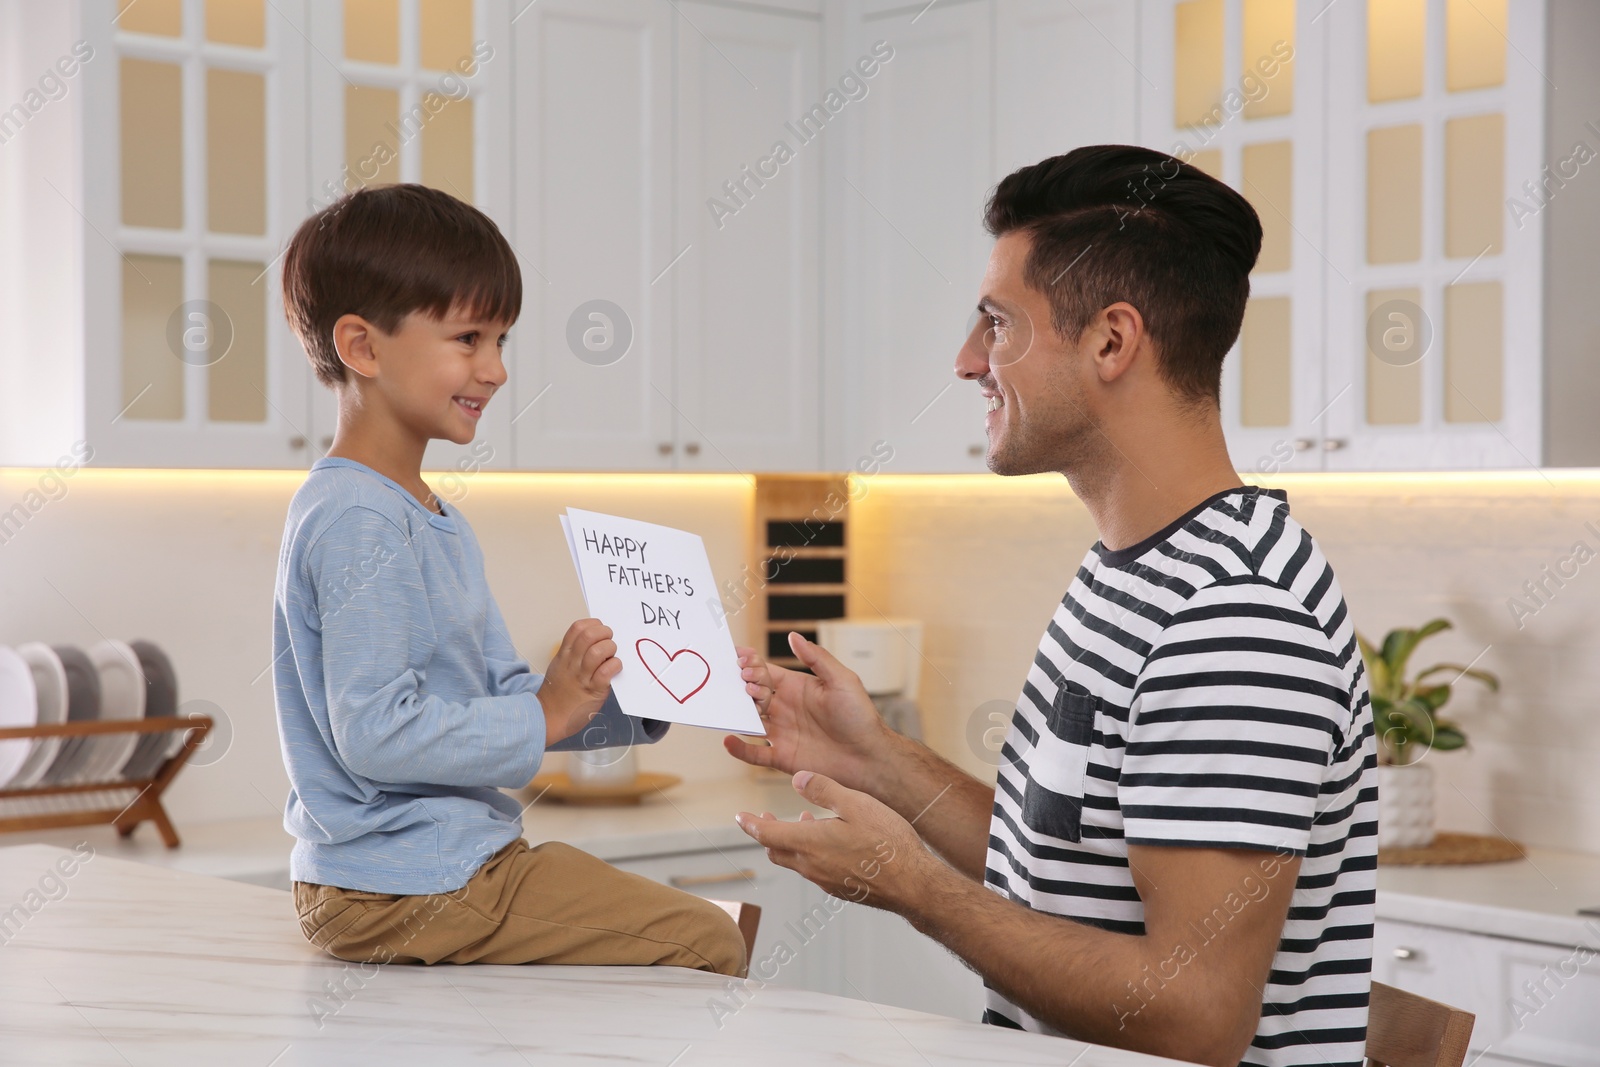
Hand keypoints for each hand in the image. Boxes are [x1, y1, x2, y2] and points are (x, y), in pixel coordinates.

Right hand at [538, 619, 620, 745]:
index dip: (593, 624)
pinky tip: (614, 668)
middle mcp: (572, 662)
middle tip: (609, 641)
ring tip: (611, 656)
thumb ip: (574, 653)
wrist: (549, 717)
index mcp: (564, 654)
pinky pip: (606, 672)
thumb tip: (596, 641)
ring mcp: (582, 676)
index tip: (600, 629)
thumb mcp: (559, 666)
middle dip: (605, 633)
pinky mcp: (593, 690)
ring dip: (610, 649)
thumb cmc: (558, 692)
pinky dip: (614, 666)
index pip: (577, 628)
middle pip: (589, 635)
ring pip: (598, 651)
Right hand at [722, 631, 890, 792]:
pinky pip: (755, 753)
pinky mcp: (782, 757)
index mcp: (798, 688)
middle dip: (744, 686)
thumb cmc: (860, 717)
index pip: (767, 673)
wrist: (869, 757)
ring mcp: (783, 733)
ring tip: (736, 707)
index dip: (752, 665)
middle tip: (743, 682)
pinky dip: (739, 748)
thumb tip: (793, 636)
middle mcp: (786, 709)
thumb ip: (817, 658)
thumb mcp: (842, 680)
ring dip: (739, 713)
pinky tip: (729, 740)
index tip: (741, 658)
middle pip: (754, 694)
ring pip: (750, 721)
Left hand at [734, 771, 932, 911]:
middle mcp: (811, 865)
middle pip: (776, 850)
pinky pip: (814, 869)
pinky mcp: (840, 888)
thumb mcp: (856, 804)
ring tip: (805, 820)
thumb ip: (824, 790)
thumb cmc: (887, 843)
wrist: (913, 884)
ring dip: (792, 841)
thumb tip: (797, 778)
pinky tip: (830, 840)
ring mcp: (825, 880)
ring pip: (796, 860)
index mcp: (809, 842)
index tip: (740, 816)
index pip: (766, 834)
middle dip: (767, 833)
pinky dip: (811, 852)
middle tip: (766, 817)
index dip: (750, 824)